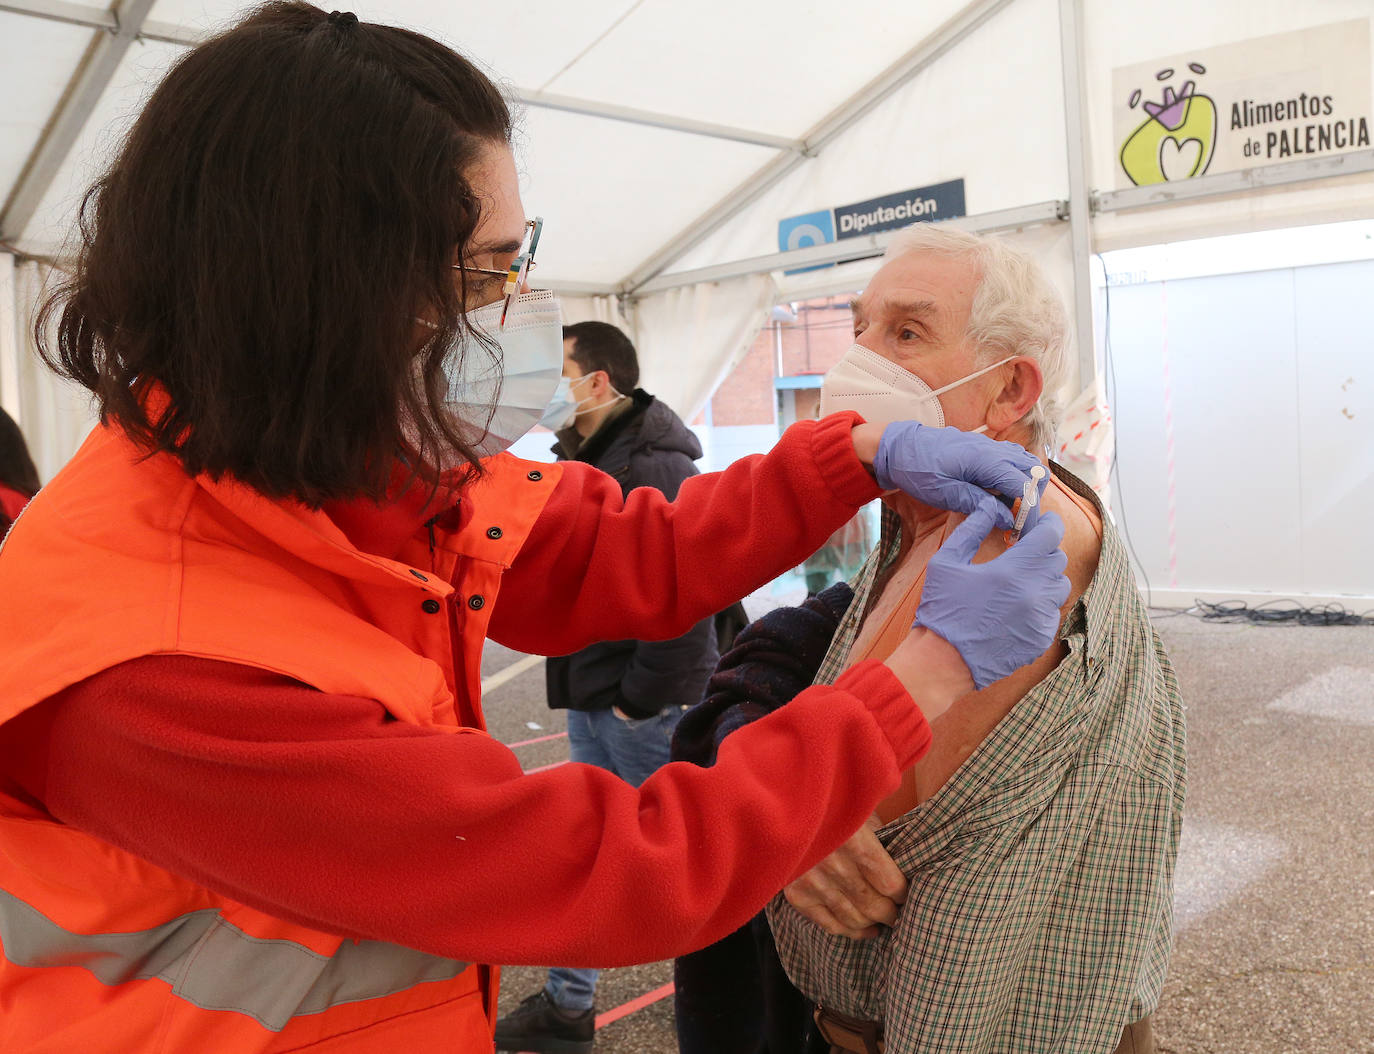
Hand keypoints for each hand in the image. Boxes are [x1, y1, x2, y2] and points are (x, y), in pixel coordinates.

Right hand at [783, 814, 906, 939]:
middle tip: (900, 912)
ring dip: (874, 922)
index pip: (891, 884)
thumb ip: (878, 833)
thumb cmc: (826, 804)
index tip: (907, 893)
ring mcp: (813, 884)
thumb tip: (902, 858)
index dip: (903, 894)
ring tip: (885, 920)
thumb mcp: (856, 810)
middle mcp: (834, 867)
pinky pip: (830, 924)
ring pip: (855, 918)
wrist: (778, 808)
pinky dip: (852, 931)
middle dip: (892, 912)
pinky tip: (868, 930)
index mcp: (854, 842)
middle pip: (875, 905)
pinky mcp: (797, 895)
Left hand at [873, 421, 1041, 526]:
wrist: (898, 448)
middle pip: (1034, 471)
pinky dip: (1013, 478)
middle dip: (1033, 498)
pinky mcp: (985, 450)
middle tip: (1017, 520)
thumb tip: (1007, 520)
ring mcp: (991, 446)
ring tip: (1004, 508)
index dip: (1029, 510)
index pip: (1024, 485)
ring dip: (1024, 487)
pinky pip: (1011, 461)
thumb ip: (978, 505)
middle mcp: (993, 449)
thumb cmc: (917, 470)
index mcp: (985, 459)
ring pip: (1025, 464)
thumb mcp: (944, 494)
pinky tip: (996, 495)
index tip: (1023, 530)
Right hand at [915, 498, 1069, 689]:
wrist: (943, 662)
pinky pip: (1053, 613)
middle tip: (1023, 552)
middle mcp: (1034, 594)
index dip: (1049, 524)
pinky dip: (1041, 605)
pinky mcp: (1041, 639)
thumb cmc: (942, 610)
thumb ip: (971, 530)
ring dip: (1045, 578)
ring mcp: (1040, 619)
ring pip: (1059, 587)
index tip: (1044, 521)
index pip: (1051, 536)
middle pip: (1057, 560)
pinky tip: (1018, 607)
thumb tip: (988, 507)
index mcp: (1013, 571)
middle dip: (1043, 551)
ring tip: (1021, 580)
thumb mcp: (946, 563)